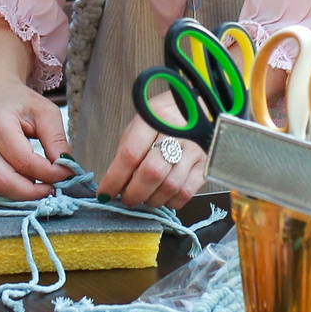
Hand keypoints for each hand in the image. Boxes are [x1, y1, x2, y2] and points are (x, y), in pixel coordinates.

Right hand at [0, 21, 73, 198]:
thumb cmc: (18, 101)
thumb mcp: (45, 112)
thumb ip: (57, 139)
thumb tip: (66, 167)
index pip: (25, 161)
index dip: (50, 173)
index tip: (67, 173)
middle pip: (6, 181)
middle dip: (34, 192)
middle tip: (54, 188)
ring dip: (24, 194)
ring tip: (43, 187)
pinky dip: (13, 191)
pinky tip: (29, 183)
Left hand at [94, 112, 208, 208]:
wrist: (197, 110)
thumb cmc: (162, 120)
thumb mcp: (139, 125)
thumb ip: (127, 151)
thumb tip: (115, 184)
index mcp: (153, 119)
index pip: (130, 154)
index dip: (114, 179)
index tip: (104, 193)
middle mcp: (176, 133)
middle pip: (151, 173)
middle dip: (134, 193)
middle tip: (126, 199)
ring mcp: (194, 149)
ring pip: (169, 186)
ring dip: (151, 199)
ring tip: (144, 196)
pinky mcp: (205, 164)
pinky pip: (186, 193)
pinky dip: (170, 201)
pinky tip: (163, 196)